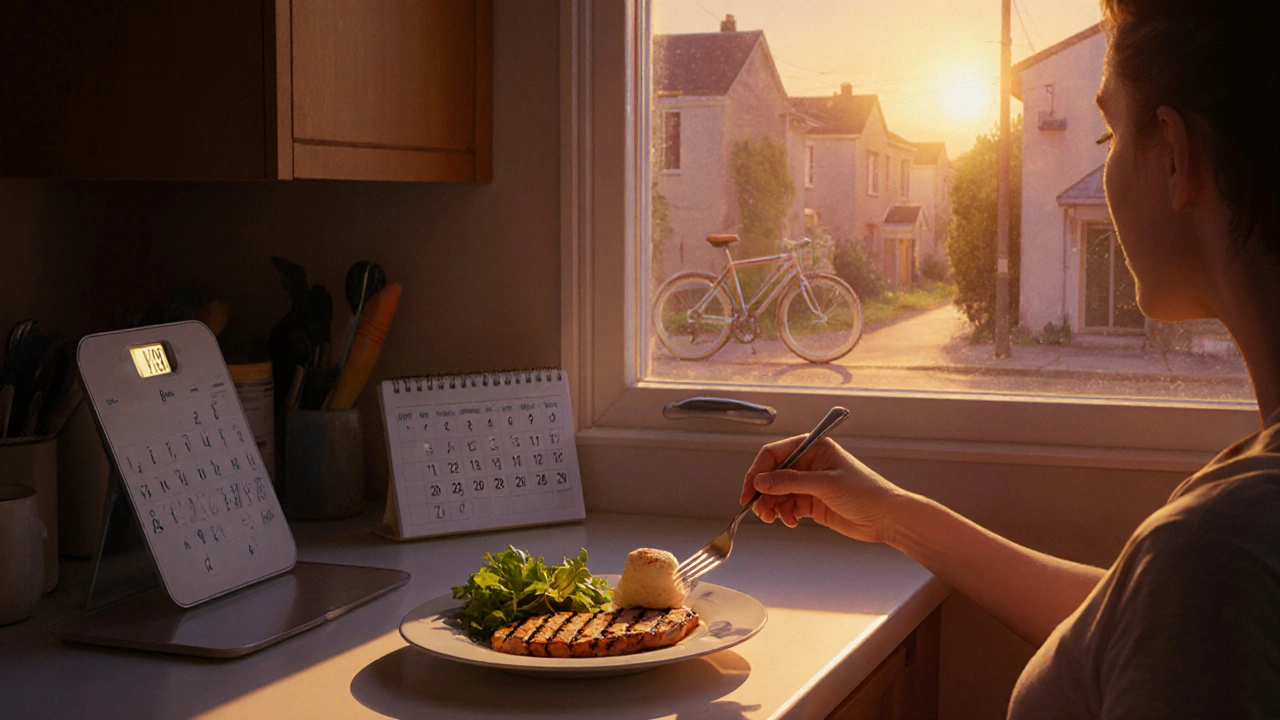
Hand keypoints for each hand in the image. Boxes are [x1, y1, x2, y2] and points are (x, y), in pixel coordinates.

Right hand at [740, 435, 906, 543]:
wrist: (886, 518)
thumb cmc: (865, 492)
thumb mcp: (825, 484)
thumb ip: (790, 482)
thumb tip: (760, 482)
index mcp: (813, 447)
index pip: (774, 454)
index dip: (758, 472)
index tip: (749, 491)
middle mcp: (808, 463)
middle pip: (772, 475)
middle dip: (763, 493)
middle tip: (758, 510)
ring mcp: (809, 483)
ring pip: (777, 493)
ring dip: (771, 506)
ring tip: (773, 519)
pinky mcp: (811, 502)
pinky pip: (788, 506)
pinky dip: (784, 514)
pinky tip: (790, 521)